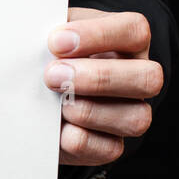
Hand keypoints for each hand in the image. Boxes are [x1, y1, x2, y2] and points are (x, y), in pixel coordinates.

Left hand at [44, 8, 162, 166]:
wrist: (30, 98)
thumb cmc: (45, 57)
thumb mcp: (47, 36)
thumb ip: (46, 32)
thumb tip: (31, 37)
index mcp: (126, 42)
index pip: (133, 30)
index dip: (98, 35)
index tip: (55, 42)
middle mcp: (137, 77)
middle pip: (148, 77)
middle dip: (98, 78)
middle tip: (52, 76)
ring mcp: (130, 113)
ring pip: (135, 118)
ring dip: (88, 111)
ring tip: (56, 104)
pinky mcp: (112, 145)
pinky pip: (109, 148)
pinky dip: (78, 139)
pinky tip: (57, 127)